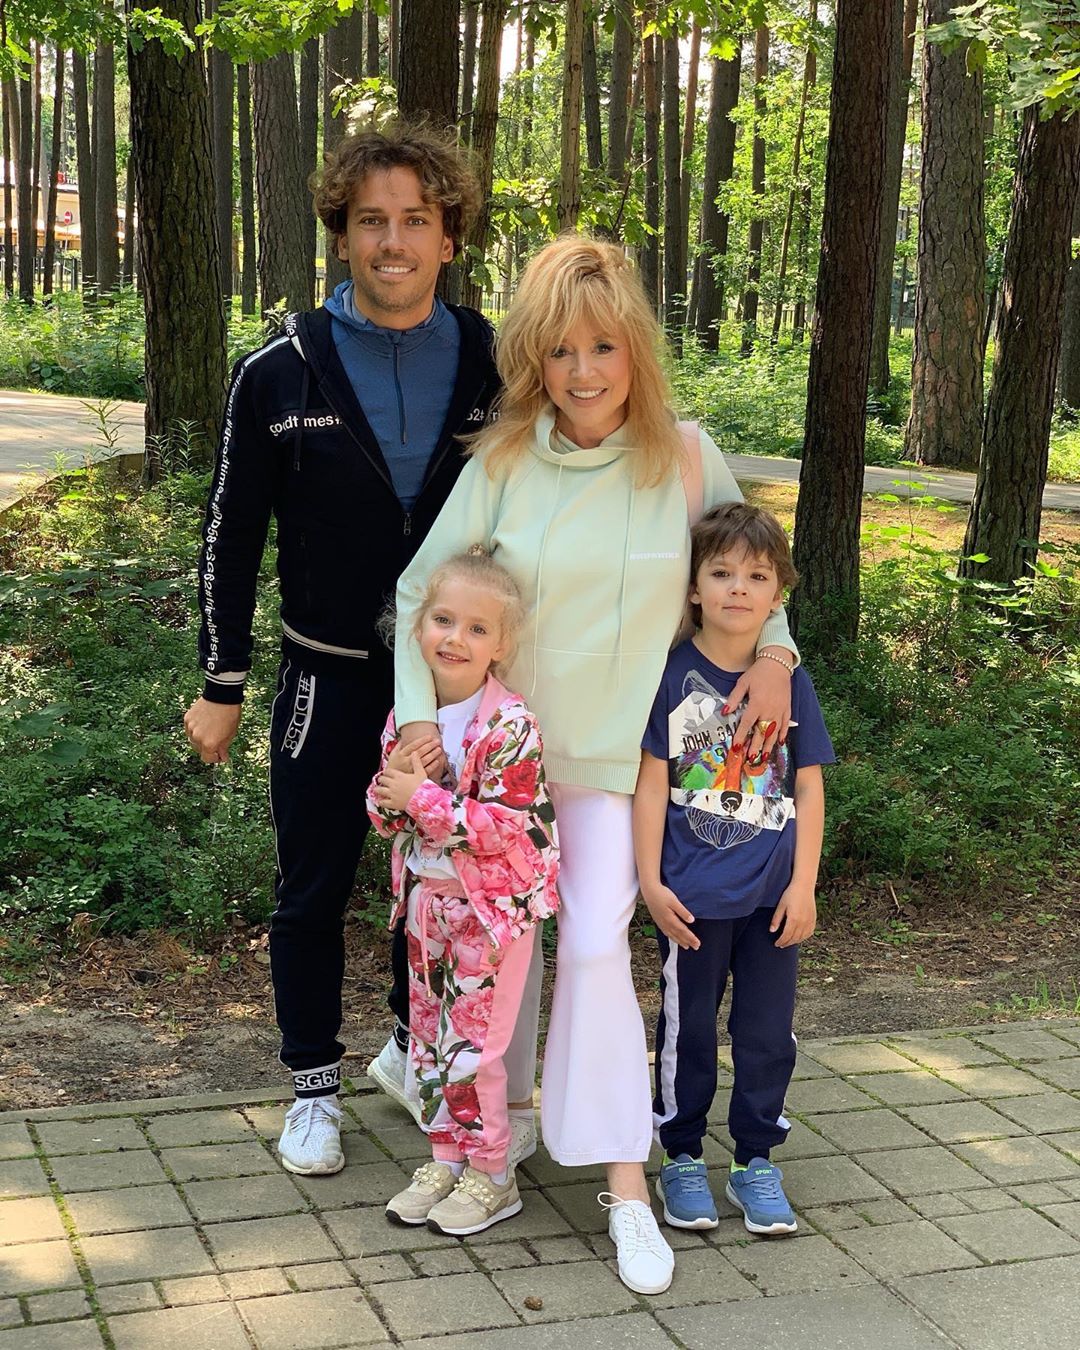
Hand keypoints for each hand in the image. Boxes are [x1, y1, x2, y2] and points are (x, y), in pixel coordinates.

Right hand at [184, 697, 241, 763]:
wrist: (222, 695)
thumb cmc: (230, 714)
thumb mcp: (231, 734)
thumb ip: (224, 748)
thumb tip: (222, 758)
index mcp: (209, 744)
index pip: (206, 759)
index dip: (214, 759)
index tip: (219, 756)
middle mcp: (197, 738)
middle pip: (199, 750)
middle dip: (207, 748)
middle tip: (216, 741)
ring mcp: (191, 728)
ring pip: (193, 739)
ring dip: (200, 739)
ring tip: (211, 729)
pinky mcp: (187, 719)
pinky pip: (189, 729)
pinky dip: (195, 729)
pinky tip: (204, 723)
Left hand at [375, 753, 429, 812]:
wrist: (424, 799)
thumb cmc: (423, 786)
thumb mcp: (421, 772)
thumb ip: (416, 762)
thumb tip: (415, 752)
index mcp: (399, 776)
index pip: (388, 771)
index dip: (386, 772)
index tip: (386, 773)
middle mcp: (393, 784)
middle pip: (382, 779)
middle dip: (381, 779)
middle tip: (381, 780)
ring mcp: (392, 794)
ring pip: (380, 790)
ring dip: (378, 789)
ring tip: (377, 789)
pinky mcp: (393, 803)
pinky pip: (383, 803)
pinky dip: (381, 802)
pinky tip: (381, 801)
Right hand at [388, 735, 443, 777]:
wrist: (390, 781)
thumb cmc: (393, 767)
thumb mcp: (393, 755)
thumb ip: (399, 746)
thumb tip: (404, 738)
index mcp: (401, 755)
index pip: (413, 745)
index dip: (422, 740)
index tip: (430, 736)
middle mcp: (406, 761)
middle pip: (420, 752)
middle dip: (430, 745)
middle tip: (437, 741)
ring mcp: (411, 770)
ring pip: (424, 760)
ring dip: (432, 754)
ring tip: (439, 749)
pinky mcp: (415, 777)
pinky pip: (425, 771)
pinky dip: (432, 766)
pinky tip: (437, 761)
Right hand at [641, 882, 699, 950]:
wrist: (648, 890)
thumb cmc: (661, 894)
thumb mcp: (674, 901)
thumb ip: (683, 911)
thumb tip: (692, 920)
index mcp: (670, 919)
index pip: (683, 931)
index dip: (691, 938)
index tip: (697, 944)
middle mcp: (665, 923)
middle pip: (678, 935)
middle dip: (687, 942)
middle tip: (696, 947)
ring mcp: (661, 922)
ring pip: (672, 935)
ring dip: (679, 941)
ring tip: (686, 946)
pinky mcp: (658, 920)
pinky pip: (666, 932)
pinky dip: (671, 937)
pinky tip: (673, 937)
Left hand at [728, 650, 792, 765]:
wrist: (777, 664)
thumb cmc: (758, 673)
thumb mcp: (742, 683)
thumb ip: (734, 698)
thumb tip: (725, 712)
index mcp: (757, 704)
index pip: (747, 724)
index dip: (741, 736)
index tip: (736, 747)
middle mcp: (769, 710)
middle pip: (761, 732)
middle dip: (755, 746)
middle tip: (750, 758)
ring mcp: (780, 710)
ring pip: (774, 732)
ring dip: (768, 745)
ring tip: (764, 757)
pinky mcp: (787, 709)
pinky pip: (786, 724)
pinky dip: (783, 734)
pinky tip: (779, 743)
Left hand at [770, 882, 816, 947]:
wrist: (804, 886)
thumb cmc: (790, 894)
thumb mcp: (781, 906)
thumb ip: (776, 919)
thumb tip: (772, 931)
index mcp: (793, 919)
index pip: (786, 936)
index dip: (781, 941)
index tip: (776, 944)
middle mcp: (803, 922)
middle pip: (794, 938)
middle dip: (787, 943)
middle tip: (781, 945)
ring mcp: (809, 921)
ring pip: (802, 937)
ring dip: (795, 941)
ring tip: (788, 942)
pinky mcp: (814, 919)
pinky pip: (809, 933)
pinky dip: (804, 937)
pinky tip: (799, 937)